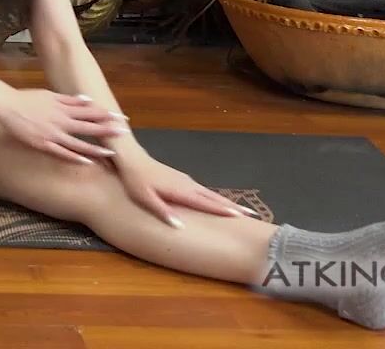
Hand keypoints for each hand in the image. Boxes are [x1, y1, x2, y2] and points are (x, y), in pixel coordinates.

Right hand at [0, 87, 129, 164]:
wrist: (7, 105)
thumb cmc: (28, 98)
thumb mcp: (50, 95)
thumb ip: (68, 100)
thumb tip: (86, 99)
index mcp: (64, 108)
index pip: (90, 111)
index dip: (106, 115)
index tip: (121, 118)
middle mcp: (61, 121)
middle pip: (88, 126)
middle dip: (107, 130)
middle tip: (124, 134)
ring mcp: (53, 134)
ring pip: (78, 143)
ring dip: (95, 147)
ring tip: (111, 152)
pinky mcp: (43, 144)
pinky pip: (62, 153)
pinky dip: (75, 157)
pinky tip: (87, 162)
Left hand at [113, 151, 259, 227]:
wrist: (132, 158)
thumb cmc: (135, 180)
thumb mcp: (145, 198)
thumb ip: (162, 212)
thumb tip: (180, 227)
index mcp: (180, 191)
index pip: (206, 203)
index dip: (223, 210)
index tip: (242, 216)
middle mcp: (188, 185)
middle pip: (214, 197)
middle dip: (232, 206)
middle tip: (252, 214)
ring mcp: (186, 181)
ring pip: (210, 194)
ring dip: (226, 202)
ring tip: (240, 211)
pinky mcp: (182, 179)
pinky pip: (204, 191)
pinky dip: (215, 198)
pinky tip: (218, 203)